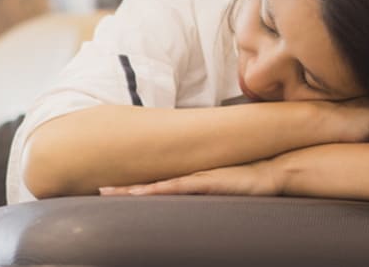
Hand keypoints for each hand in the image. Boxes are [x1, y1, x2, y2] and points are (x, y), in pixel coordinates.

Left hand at [98, 160, 282, 196]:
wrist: (270, 171)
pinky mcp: (205, 182)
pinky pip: (177, 187)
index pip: (155, 184)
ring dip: (132, 190)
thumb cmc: (247, 180)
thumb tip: (193, 197)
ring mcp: (195, 178)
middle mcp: (188, 177)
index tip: (110, 189)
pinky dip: (158, 191)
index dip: (133, 187)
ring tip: (108, 192)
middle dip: (124, 188)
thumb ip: (205, 190)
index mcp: (189, 179)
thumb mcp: (220, 188)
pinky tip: (142, 193)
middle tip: (99, 190)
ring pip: (156, 186)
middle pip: (149, 184)